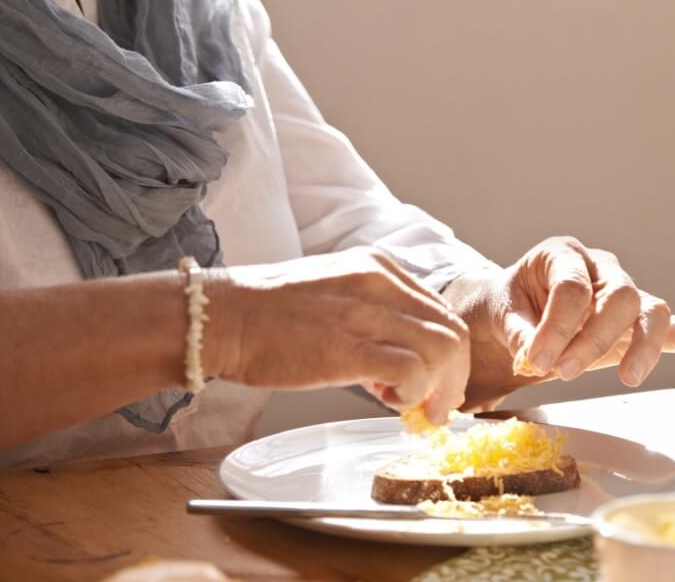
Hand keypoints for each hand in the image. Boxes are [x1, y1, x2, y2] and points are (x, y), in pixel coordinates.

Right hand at [206, 247, 469, 424]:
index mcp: (377, 268)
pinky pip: (412, 372)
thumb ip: (370, 320)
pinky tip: (387, 401)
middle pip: (452, 331)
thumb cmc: (266, 316)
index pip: (440, 311)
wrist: (220, 317)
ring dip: (437, 389)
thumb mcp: (332, 297)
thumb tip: (398, 364)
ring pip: (442, 350)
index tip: (436, 385)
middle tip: (435, 408)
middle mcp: (379, 282)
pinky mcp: (348, 347)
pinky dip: (412, 394)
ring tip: (408, 407)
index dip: (447, 355)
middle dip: (454, 378)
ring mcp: (365, 312)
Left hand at [444, 237, 674, 407]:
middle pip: (619, 296)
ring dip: (643, 346)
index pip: (572, 287)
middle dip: (595, 338)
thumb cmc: (512, 307)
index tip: (536, 361)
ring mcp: (623, 293)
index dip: (556, 327)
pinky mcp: (635, 322)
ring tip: (629, 377)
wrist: (517, 313)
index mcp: (562, 255)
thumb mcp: (502, 314)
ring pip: (649, 310)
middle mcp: (600, 268)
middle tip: (565, 372)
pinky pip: (670, 326)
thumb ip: (518, 332)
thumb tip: (533, 356)